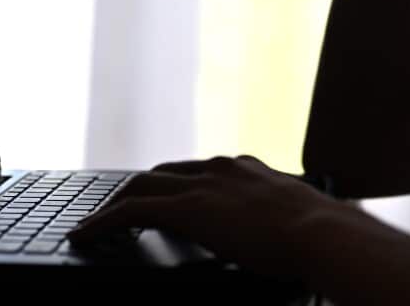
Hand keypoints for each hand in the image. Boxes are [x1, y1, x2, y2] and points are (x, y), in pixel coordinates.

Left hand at [68, 155, 349, 277]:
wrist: (322, 233)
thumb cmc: (321, 237)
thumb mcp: (297, 223)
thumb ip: (281, 223)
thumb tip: (288, 243)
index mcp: (246, 170)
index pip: (198, 170)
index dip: (175, 184)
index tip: (164, 199)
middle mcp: (221, 167)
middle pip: (163, 171)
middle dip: (138, 189)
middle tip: (118, 211)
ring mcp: (202, 183)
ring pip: (141, 184)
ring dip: (115, 204)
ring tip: (96, 226)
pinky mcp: (186, 206)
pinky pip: (131, 210)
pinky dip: (103, 222)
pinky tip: (87, 236)